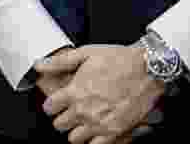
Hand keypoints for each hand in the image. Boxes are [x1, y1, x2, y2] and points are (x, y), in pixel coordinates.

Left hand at [38, 45, 164, 142]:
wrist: (149, 69)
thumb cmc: (120, 60)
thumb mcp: (86, 53)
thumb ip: (60, 62)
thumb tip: (40, 65)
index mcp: (75, 91)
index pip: (49, 107)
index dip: (51, 105)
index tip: (56, 103)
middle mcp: (84, 110)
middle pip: (60, 125)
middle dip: (62, 118)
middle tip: (70, 112)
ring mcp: (99, 123)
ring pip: (74, 139)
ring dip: (76, 131)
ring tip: (83, 122)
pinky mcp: (115, 131)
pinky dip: (93, 141)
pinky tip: (96, 132)